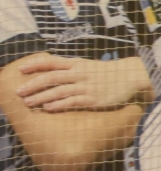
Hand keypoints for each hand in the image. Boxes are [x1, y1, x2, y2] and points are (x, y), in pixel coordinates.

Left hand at [14, 55, 149, 111]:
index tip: (20, 70)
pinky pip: (72, 101)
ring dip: (41, 97)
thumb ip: (72, 68)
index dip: (34, 65)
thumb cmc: (108, 73)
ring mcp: (86, 86)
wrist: (131, 76)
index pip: (51, 62)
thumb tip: (54, 71)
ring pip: (58, 91)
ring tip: (28, 102)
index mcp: (77, 64)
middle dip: (32, 85)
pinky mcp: (93, 99)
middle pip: (51, 77)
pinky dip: (58, 104)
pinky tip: (48, 108)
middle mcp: (79, 74)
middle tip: (18, 92)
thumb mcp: (89, 66)